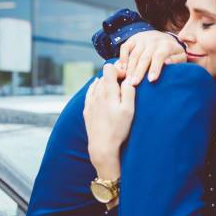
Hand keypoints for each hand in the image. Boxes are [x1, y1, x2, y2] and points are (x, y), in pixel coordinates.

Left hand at [84, 64, 134, 178]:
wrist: (102, 147)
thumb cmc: (118, 129)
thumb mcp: (129, 110)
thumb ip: (129, 91)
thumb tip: (128, 79)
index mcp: (108, 92)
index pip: (109, 68)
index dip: (119, 69)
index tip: (126, 78)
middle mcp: (97, 94)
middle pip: (104, 75)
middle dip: (114, 76)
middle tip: (124, 84)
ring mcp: (90, 102)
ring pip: (97, 84)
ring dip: (106, 83)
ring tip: (115, 90)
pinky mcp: (87, 110)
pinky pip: (90, 93)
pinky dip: (95, 88)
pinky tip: (99, 90)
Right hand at [118, 31, 186, 84]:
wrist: (163, 36)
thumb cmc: (172, 52)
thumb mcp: (180, 55)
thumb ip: (177, 60)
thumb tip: (168, 63)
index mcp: (166, 44)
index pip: (159, 55)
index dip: (155, 68)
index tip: (151, 80)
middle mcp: (153, 40)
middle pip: (145, 57)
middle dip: (139, 71)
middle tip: (134, 84)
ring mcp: (142, 39)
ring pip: (134, 54)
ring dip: (130, 69)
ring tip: (127, 81)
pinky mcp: (133, 39)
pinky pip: (125, 48)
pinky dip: (122, 58)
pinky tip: (122, 70)